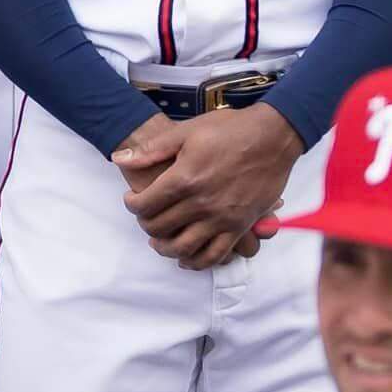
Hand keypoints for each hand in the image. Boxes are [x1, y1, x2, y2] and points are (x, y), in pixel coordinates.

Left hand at [113, 101, 303, 270]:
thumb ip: (150, 150)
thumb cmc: (228, 129)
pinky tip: (187, 258)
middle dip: (146, 224)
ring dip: (166, 248)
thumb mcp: (184, 132)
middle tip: (144, 217)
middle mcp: (202, 203)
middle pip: (161, 227)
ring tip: (159, 241)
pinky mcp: (242, 226)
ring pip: (185, 247)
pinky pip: (217, 254)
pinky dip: (198, 261)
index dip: (132, 204)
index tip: (131, 198)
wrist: (272, 137)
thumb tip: (118, 158)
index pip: (145, 205)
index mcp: (184, 179)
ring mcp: (223, 218)